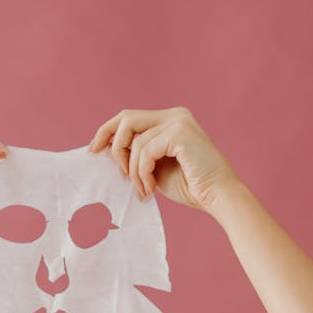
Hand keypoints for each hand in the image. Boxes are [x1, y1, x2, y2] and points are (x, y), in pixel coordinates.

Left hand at [88, 107, 240, 212]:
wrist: (219, 197)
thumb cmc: (192, 187)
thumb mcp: (156, 167)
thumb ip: (137, 155)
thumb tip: (105, 149)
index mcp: (171, 120)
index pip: (130, 117)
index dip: (107, 131)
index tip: (94, 150)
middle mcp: (175, 115)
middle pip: (126, 118)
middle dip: (112, 144)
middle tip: (115, 171)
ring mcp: (178, 121)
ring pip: (134, 141)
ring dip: (132, 170)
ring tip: (143, 189)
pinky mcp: (180, 132)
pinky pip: (144, 150)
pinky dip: (142, 172)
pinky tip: (151, 187)